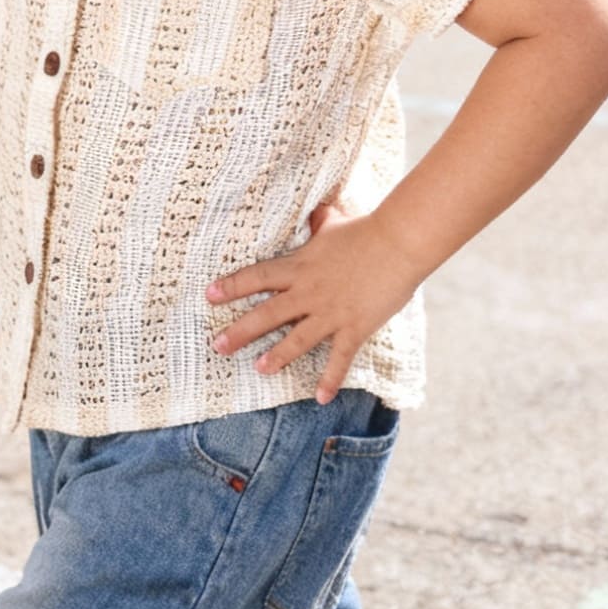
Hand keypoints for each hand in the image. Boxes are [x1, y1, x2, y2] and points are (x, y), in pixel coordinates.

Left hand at [207, 196, 421, 404]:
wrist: (398, 243)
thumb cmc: (366, 230)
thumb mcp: (335, 222)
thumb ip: (320, 221)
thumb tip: (316, 210)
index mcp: (300, 266)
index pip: (257, 277)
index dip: (232, 286)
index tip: (209, 295)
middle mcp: (309, 292)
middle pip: (267, 314)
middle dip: (239, 331)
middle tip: (217, 346)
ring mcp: (330, 313)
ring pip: (296, 340)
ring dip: (276, 357)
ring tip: (259, 369)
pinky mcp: (353, 327)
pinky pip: (339, 358)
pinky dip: (330, 379)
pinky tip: (321, 398)